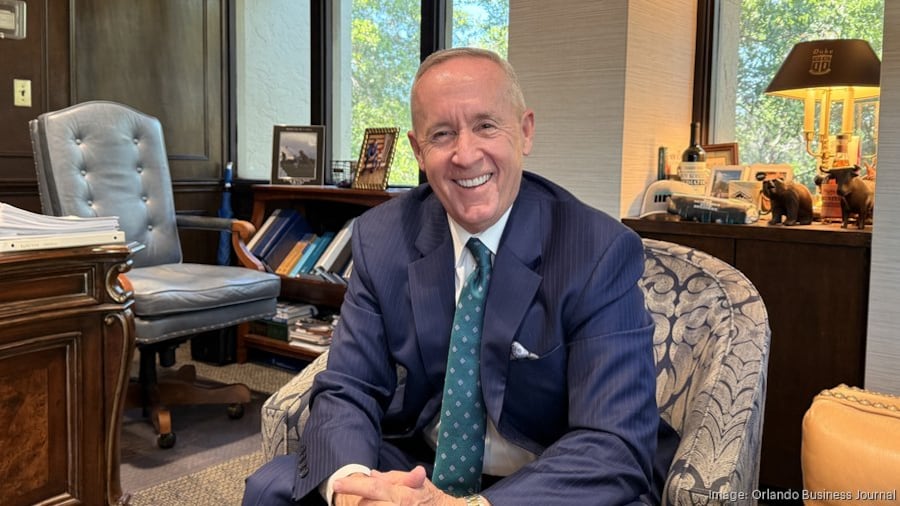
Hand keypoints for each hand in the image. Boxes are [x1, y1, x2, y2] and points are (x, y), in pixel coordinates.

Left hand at [333, 466, 464, 505]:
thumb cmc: (431, 499)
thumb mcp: (418, 483)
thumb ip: (395, 478)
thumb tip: (373, 475)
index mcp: (403, 494)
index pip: (373, 487)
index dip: (353, 485)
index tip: (336, 483)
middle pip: (366, 505)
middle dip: (361, 502)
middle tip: (361, 499)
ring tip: (372, 502)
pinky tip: (374, 505)